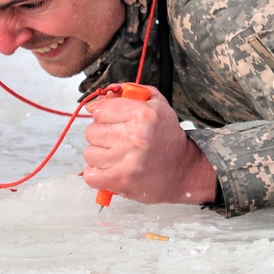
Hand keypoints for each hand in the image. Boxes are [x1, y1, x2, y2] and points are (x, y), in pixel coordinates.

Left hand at [82, 85, 216, 204]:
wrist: (183, 169)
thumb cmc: (167, 136)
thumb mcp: (156, 103)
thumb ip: (127, 92)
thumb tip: (94, 101)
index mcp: (142, 114)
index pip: (100, 110)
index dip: (105, 115)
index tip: (113, 122)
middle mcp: (134, 136)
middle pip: (92, 132)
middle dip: (102, 135)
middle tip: (118, 140)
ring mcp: (128, 160)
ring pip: (89, 153)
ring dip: (100, 155)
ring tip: (116, 156)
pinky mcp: (122, 181)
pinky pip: (91, 176)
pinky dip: (97, 174)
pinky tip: (110, 170)